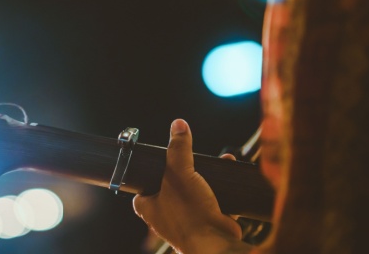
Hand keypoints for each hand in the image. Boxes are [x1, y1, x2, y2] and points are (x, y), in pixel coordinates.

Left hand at [133, 119, 251, 253]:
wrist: (216, 242)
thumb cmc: (190, 214)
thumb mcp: (179, 173)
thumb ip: (178, 149)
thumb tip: (178, 125)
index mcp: (149, 207)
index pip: (142, 186)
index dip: (150, 172)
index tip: (160, 159)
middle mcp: (166, 216)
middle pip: (171, 187)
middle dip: (185, 171)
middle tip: (190, 160)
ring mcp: (187, 221)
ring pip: (193, 194)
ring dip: (204, 178)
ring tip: (212, 163)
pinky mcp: (207, 224)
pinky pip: (212, 202)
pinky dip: (220, 189)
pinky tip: (226, 173)